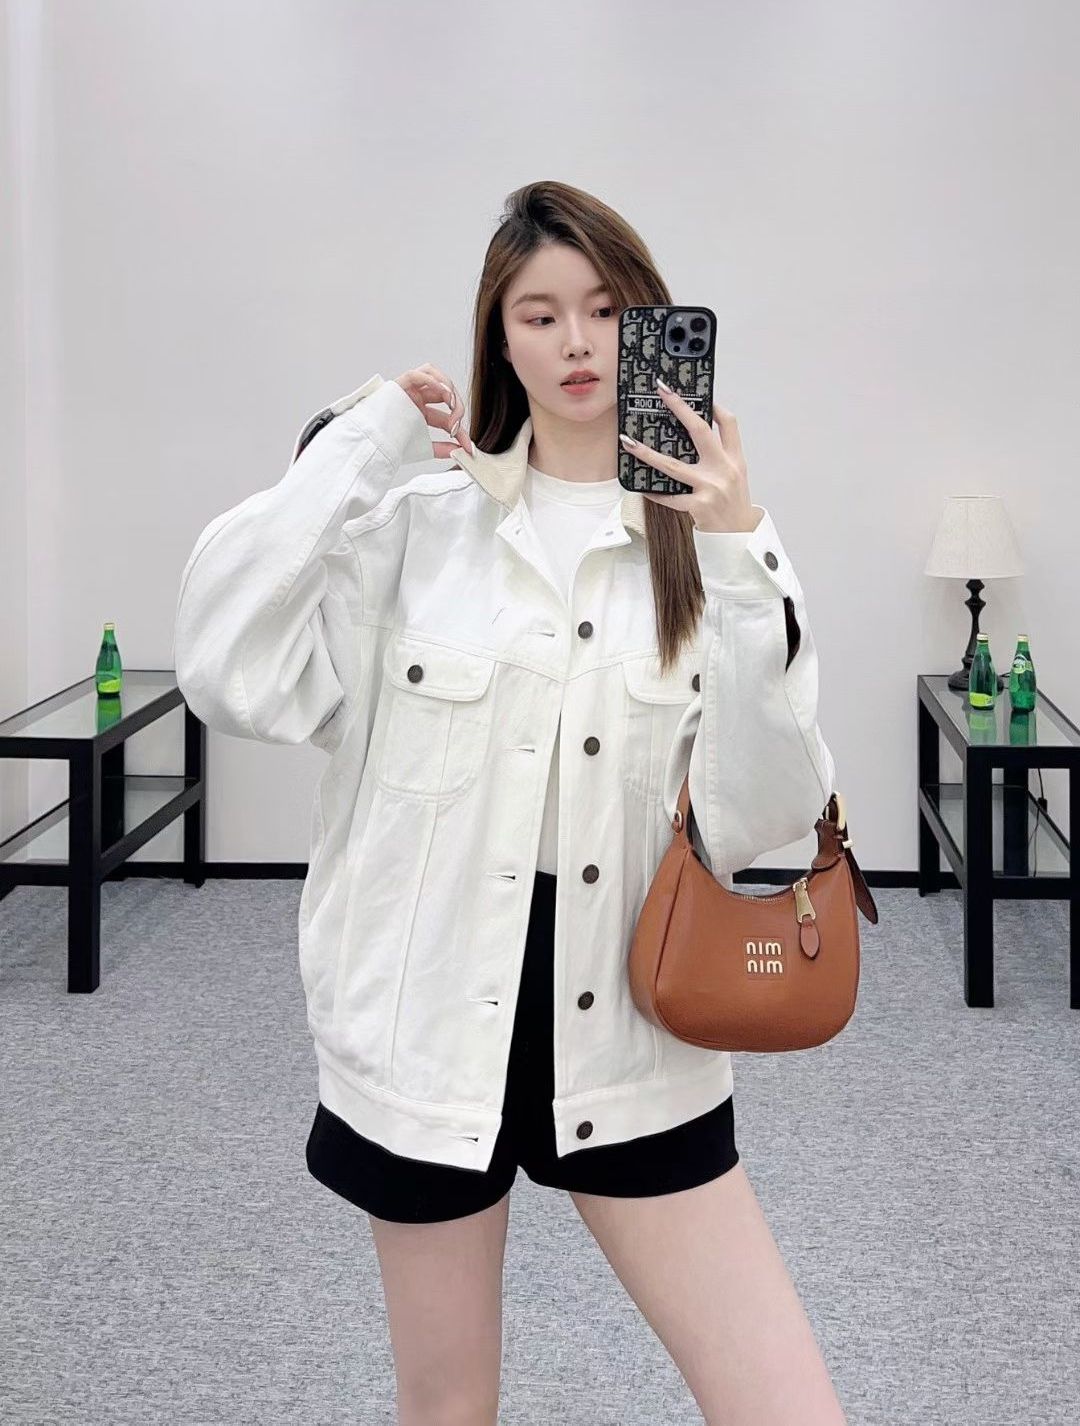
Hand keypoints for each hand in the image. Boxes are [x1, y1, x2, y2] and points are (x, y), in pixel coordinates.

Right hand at [393, 364, 474, 456]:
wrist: (372, 445)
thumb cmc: (390, 445)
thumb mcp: (424, 447)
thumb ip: (442, 448)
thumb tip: (460, 451)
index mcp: (420, 412)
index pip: (446, 415)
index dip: (460, 429)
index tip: (468, 446)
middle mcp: (415, 398)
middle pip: (444, 392)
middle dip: (457, 408)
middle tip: (457, 426)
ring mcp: (407, 389)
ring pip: (434, 375)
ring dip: (448, 388)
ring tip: (453, 405)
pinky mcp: (399, 384)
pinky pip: (419, 373)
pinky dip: (433, 380)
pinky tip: (443, 394)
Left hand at [619, 381, 757, 532]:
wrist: (739, 537)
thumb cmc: (734, 505)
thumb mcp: (735, 476)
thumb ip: (720, 458)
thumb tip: (694, 439)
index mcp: (735, 460)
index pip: (728, 423)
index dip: (714, 406)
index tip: (700, 395)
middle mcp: (724, 470)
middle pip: (700, 432)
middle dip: (680, 408)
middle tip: (663, 392)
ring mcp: (711, 488)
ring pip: (673, 466)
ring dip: (647, 454)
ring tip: (628, 442)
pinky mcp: (699, 506)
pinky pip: (670, 497)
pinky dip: (656, 493)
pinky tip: (643, 488)